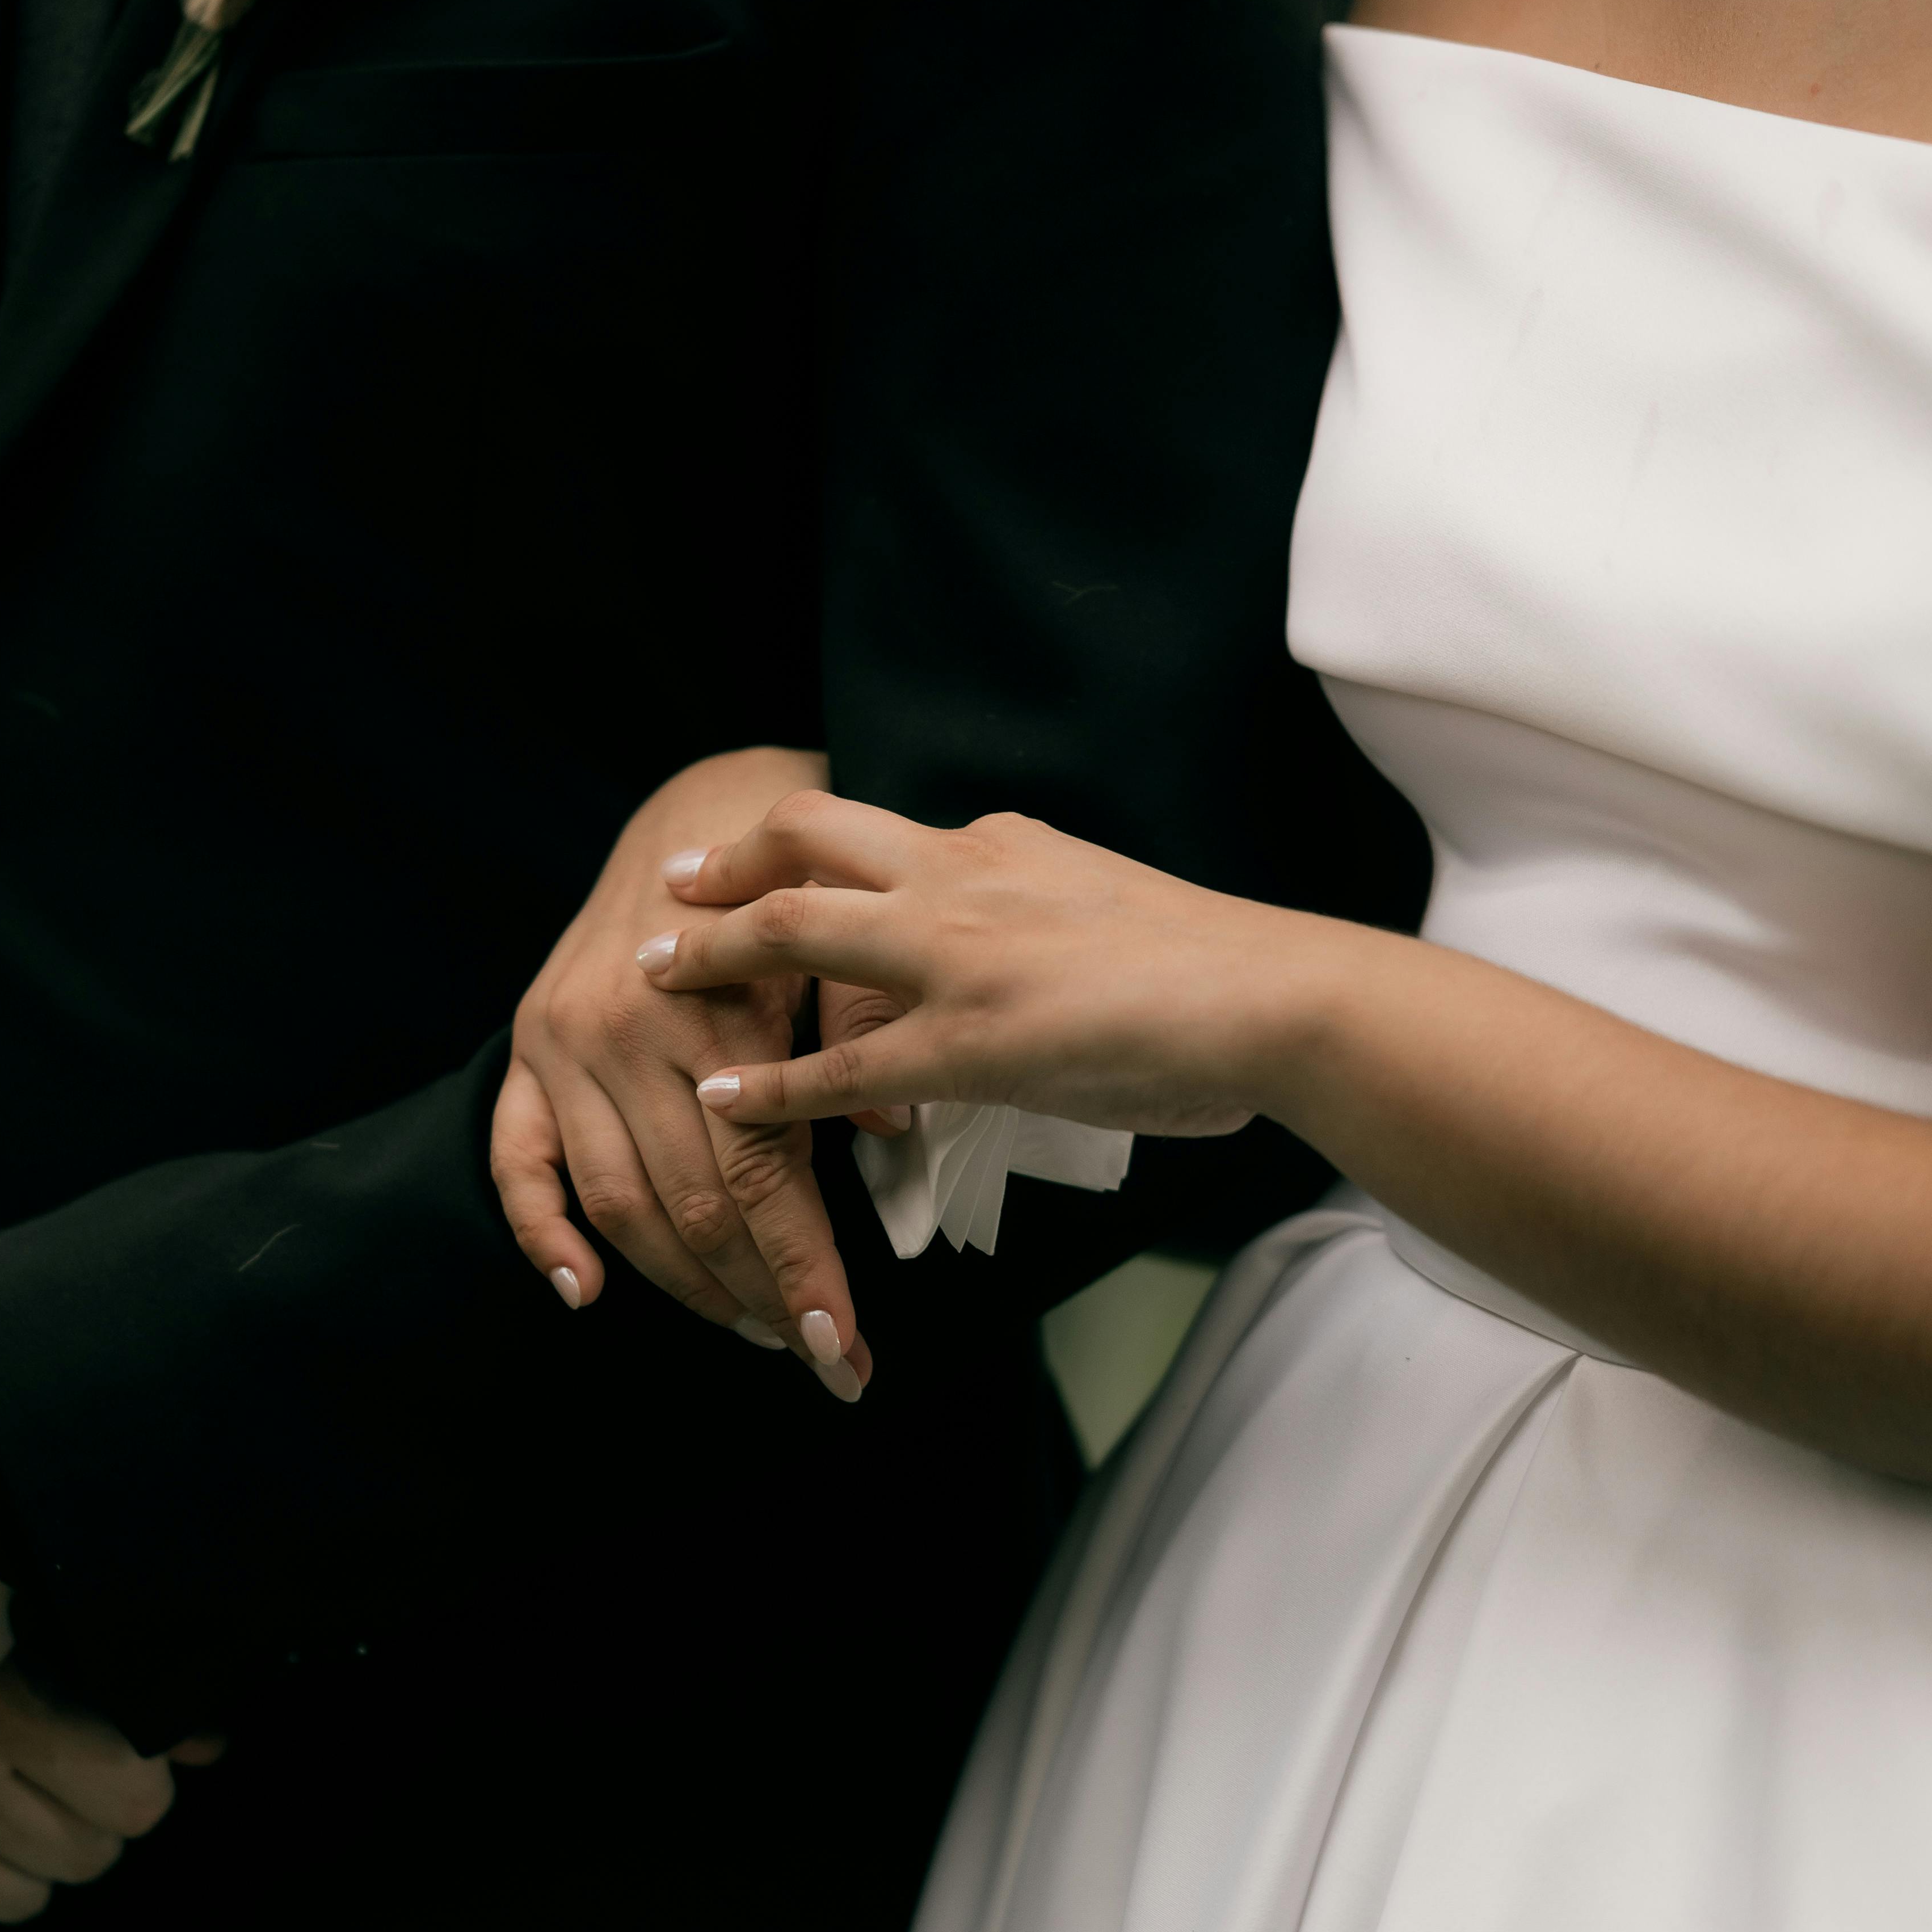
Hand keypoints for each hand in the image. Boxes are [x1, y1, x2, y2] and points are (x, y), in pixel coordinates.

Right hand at [0, 1663, 209, 1931]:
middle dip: (93, 1825)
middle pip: (89, 1856)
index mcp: (13, 1710)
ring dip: (33, 1863)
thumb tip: (209, 1748)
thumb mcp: (43, 1636)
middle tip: (69, 1786)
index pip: (137, 1801)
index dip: (142, 1786)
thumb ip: (131, 1692)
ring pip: (24, 1900)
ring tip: (16, 1807)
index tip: (123, 1765)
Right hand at [491, 749, 873, 1396]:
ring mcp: (565, 1043)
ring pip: (619, 1202)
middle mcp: (626, 1030)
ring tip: (749, 1327)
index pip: (759, 1173)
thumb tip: (885, 1127)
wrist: (696, 807)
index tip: (847, 1350)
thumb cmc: (788, 884)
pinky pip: (517, 1159)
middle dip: (760, 1297)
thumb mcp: (840, 938)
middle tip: (817, 1356)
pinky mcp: (526, 1049)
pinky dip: (543, 1233)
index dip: (804, 1271)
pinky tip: (584, 1291)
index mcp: (715, 1006)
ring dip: (683, 1285)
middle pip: (692, 1204)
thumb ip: (859, 1023)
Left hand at [643, 789, 1308, 1138]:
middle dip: (728, 861)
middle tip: (673, 882)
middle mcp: (965, 877)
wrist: (1274, 996)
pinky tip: (723, 1098)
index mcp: (1004, 844)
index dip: (808, 849)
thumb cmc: (1217, 970)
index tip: (765, 856)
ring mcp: (959, 957)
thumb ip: (1043, 918)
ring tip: (657, 975)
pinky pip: (837, 1063)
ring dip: (713, 952)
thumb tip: (1020, 953)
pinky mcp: (969, 1043)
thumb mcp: (1107, 905)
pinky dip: (767, 1081)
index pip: (881, 834)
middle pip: (808, 839)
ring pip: (796, 931)